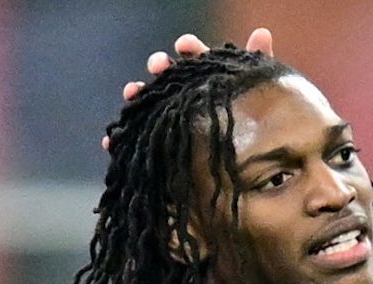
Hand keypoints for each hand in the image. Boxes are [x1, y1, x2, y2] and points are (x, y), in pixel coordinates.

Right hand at [105, 28, 275, 145]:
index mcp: (208, 78)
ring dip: (137, 96)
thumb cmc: (256, 120)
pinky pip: (136, 143)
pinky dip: (120, 141)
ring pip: (149, 105)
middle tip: (159, 66)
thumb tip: (262, 33)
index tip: (185, 45)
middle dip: (161, 68)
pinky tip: (111, 141)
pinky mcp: (161, 147)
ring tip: (132, 92)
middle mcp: (185, 95)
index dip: (189, 49)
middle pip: (169, 76)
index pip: (196, 57)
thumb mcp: (260, 91)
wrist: (255, 162)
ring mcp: (171, 120)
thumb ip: (258, 63)